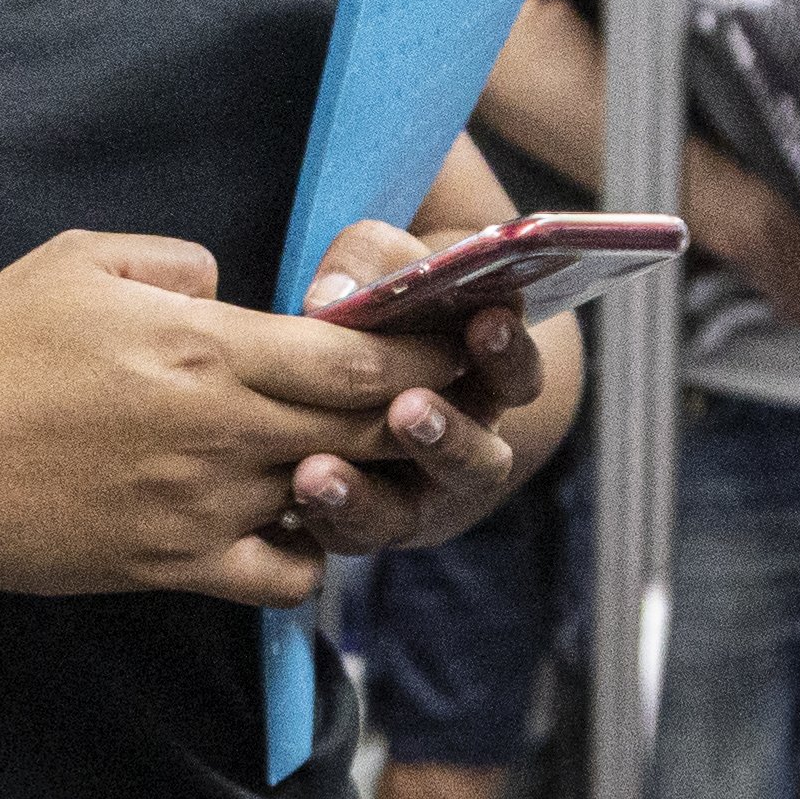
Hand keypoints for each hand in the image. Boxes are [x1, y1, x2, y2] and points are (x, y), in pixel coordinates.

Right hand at [0, 231, 444, 606]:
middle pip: (372, 430)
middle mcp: (222, 434)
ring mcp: (202, 509)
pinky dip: (309, 555)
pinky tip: (295, 523)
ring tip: (377, 456)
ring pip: (335, 502)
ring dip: (366, 481)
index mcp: (208, 348)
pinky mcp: (173, 568)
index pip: (361, 356)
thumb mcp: (77, 261)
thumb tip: (230, 285)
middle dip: (427, 411)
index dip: (428, 349)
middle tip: (458, 397)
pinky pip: (283, 576)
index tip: (464, 335)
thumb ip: (176, 262)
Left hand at [277, 219, 547, 555]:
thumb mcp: (387, 266)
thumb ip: (370, 263)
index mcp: (490, 382)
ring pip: (403, 514)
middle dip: (445, 437)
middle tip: (409, 410)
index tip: (487, 322)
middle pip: (476, 462)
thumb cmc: (387, 302)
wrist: (357, 368)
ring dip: (364, 496)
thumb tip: (328, 295)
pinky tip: (283, 494)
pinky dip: (315, 518)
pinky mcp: (359, 523)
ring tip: (318, 472)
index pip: (517, 376)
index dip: (507, 354)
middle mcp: (463, 451)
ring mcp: (413, 497)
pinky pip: (345, 535)